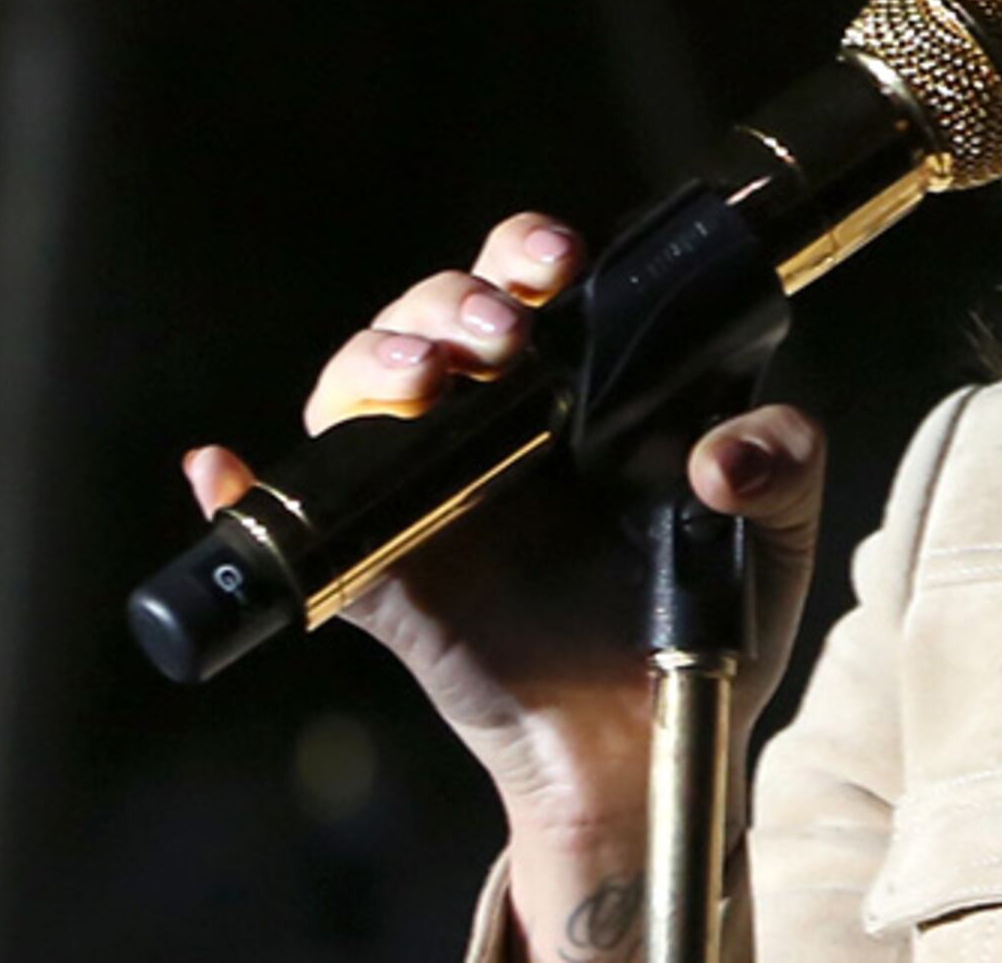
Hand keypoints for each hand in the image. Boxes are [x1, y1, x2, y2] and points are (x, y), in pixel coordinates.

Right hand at [180, 213, 827, 865]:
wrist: (650, 748)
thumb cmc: (706, 623)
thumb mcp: (777, 531)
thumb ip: (784, 462)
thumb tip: (722, 453)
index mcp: (574, 386)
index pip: (527, 282)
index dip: (527, 254)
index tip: (557, 268)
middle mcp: (489, 420)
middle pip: (430, 315)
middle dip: (449, 303)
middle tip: (498, 338)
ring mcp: (427, 490)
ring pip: (359, 392)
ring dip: (370, 365)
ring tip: (421, 384)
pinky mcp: (380, 572)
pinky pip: (298, 521)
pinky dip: (242, 487)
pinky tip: (217, 464)